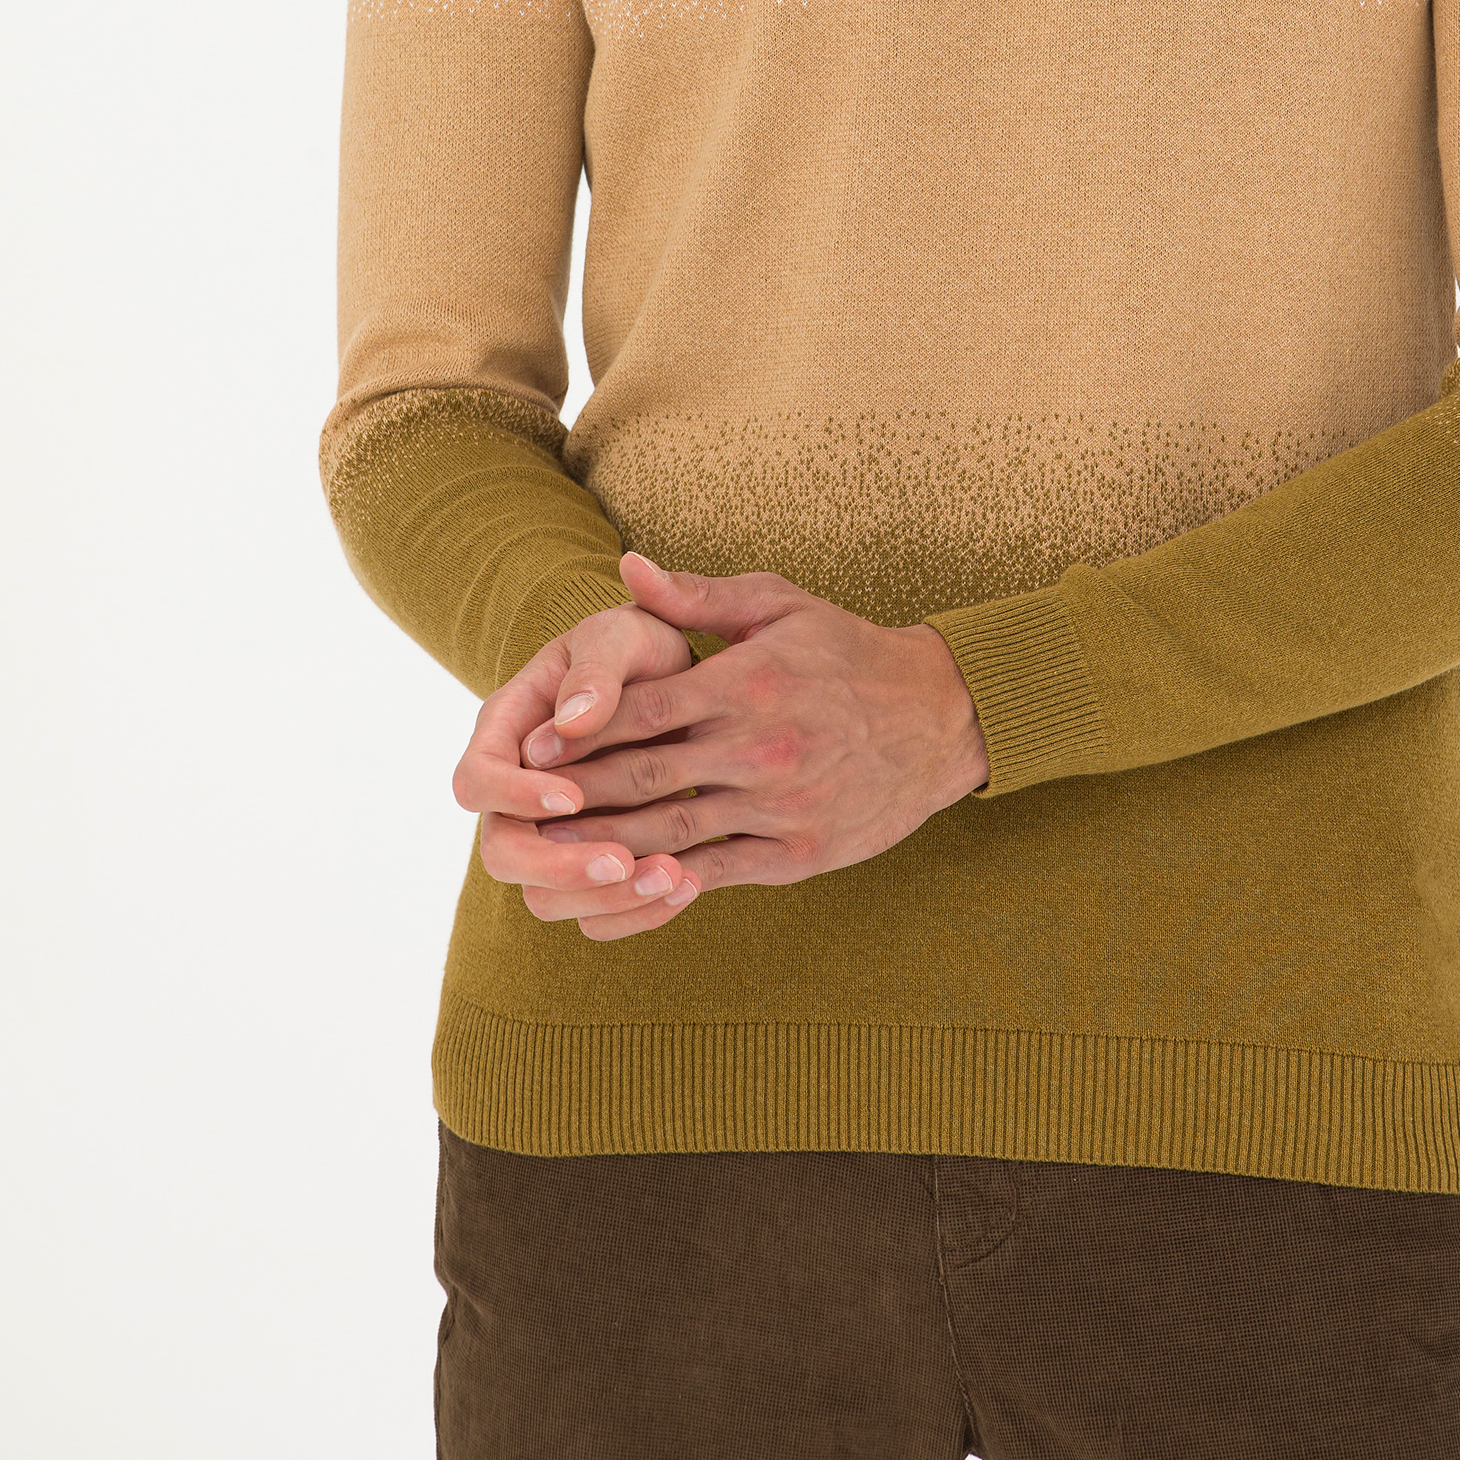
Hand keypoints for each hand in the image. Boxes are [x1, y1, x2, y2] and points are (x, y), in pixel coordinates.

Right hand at [453, 599, 706, 938]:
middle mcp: (519, 790)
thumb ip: (597, 670)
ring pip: (546, 897)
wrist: (681, 675)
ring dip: (607, 897)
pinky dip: (638, 910)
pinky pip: (596, 911)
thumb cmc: (639, 645)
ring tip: (673, 875)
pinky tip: (686, 885)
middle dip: (558, 867)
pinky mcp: (593, 862)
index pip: (476, 780)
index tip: (573, 798)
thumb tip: (569, 723)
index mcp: (508, 729)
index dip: (513, 798)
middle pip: (502, 853)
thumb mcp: (622, 637)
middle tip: (621, 862)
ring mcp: (553, 833)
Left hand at [490, 550, 992, 938]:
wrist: (940, 718)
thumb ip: (697, 595)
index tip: (533, 743)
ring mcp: (779, 804)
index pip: (647, 709)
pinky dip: (664, 884)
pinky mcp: (796, 852)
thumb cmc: (846, 651)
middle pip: (647, 776)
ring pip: (671, 833)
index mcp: (749, 682)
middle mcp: (761, 747)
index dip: (584, 730)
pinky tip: (620, 889)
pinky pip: (716, 872)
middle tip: (519, 808)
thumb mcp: (779, 605)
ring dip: (605, 848)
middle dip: (578, 794)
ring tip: (548, 857)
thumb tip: (625, 570)